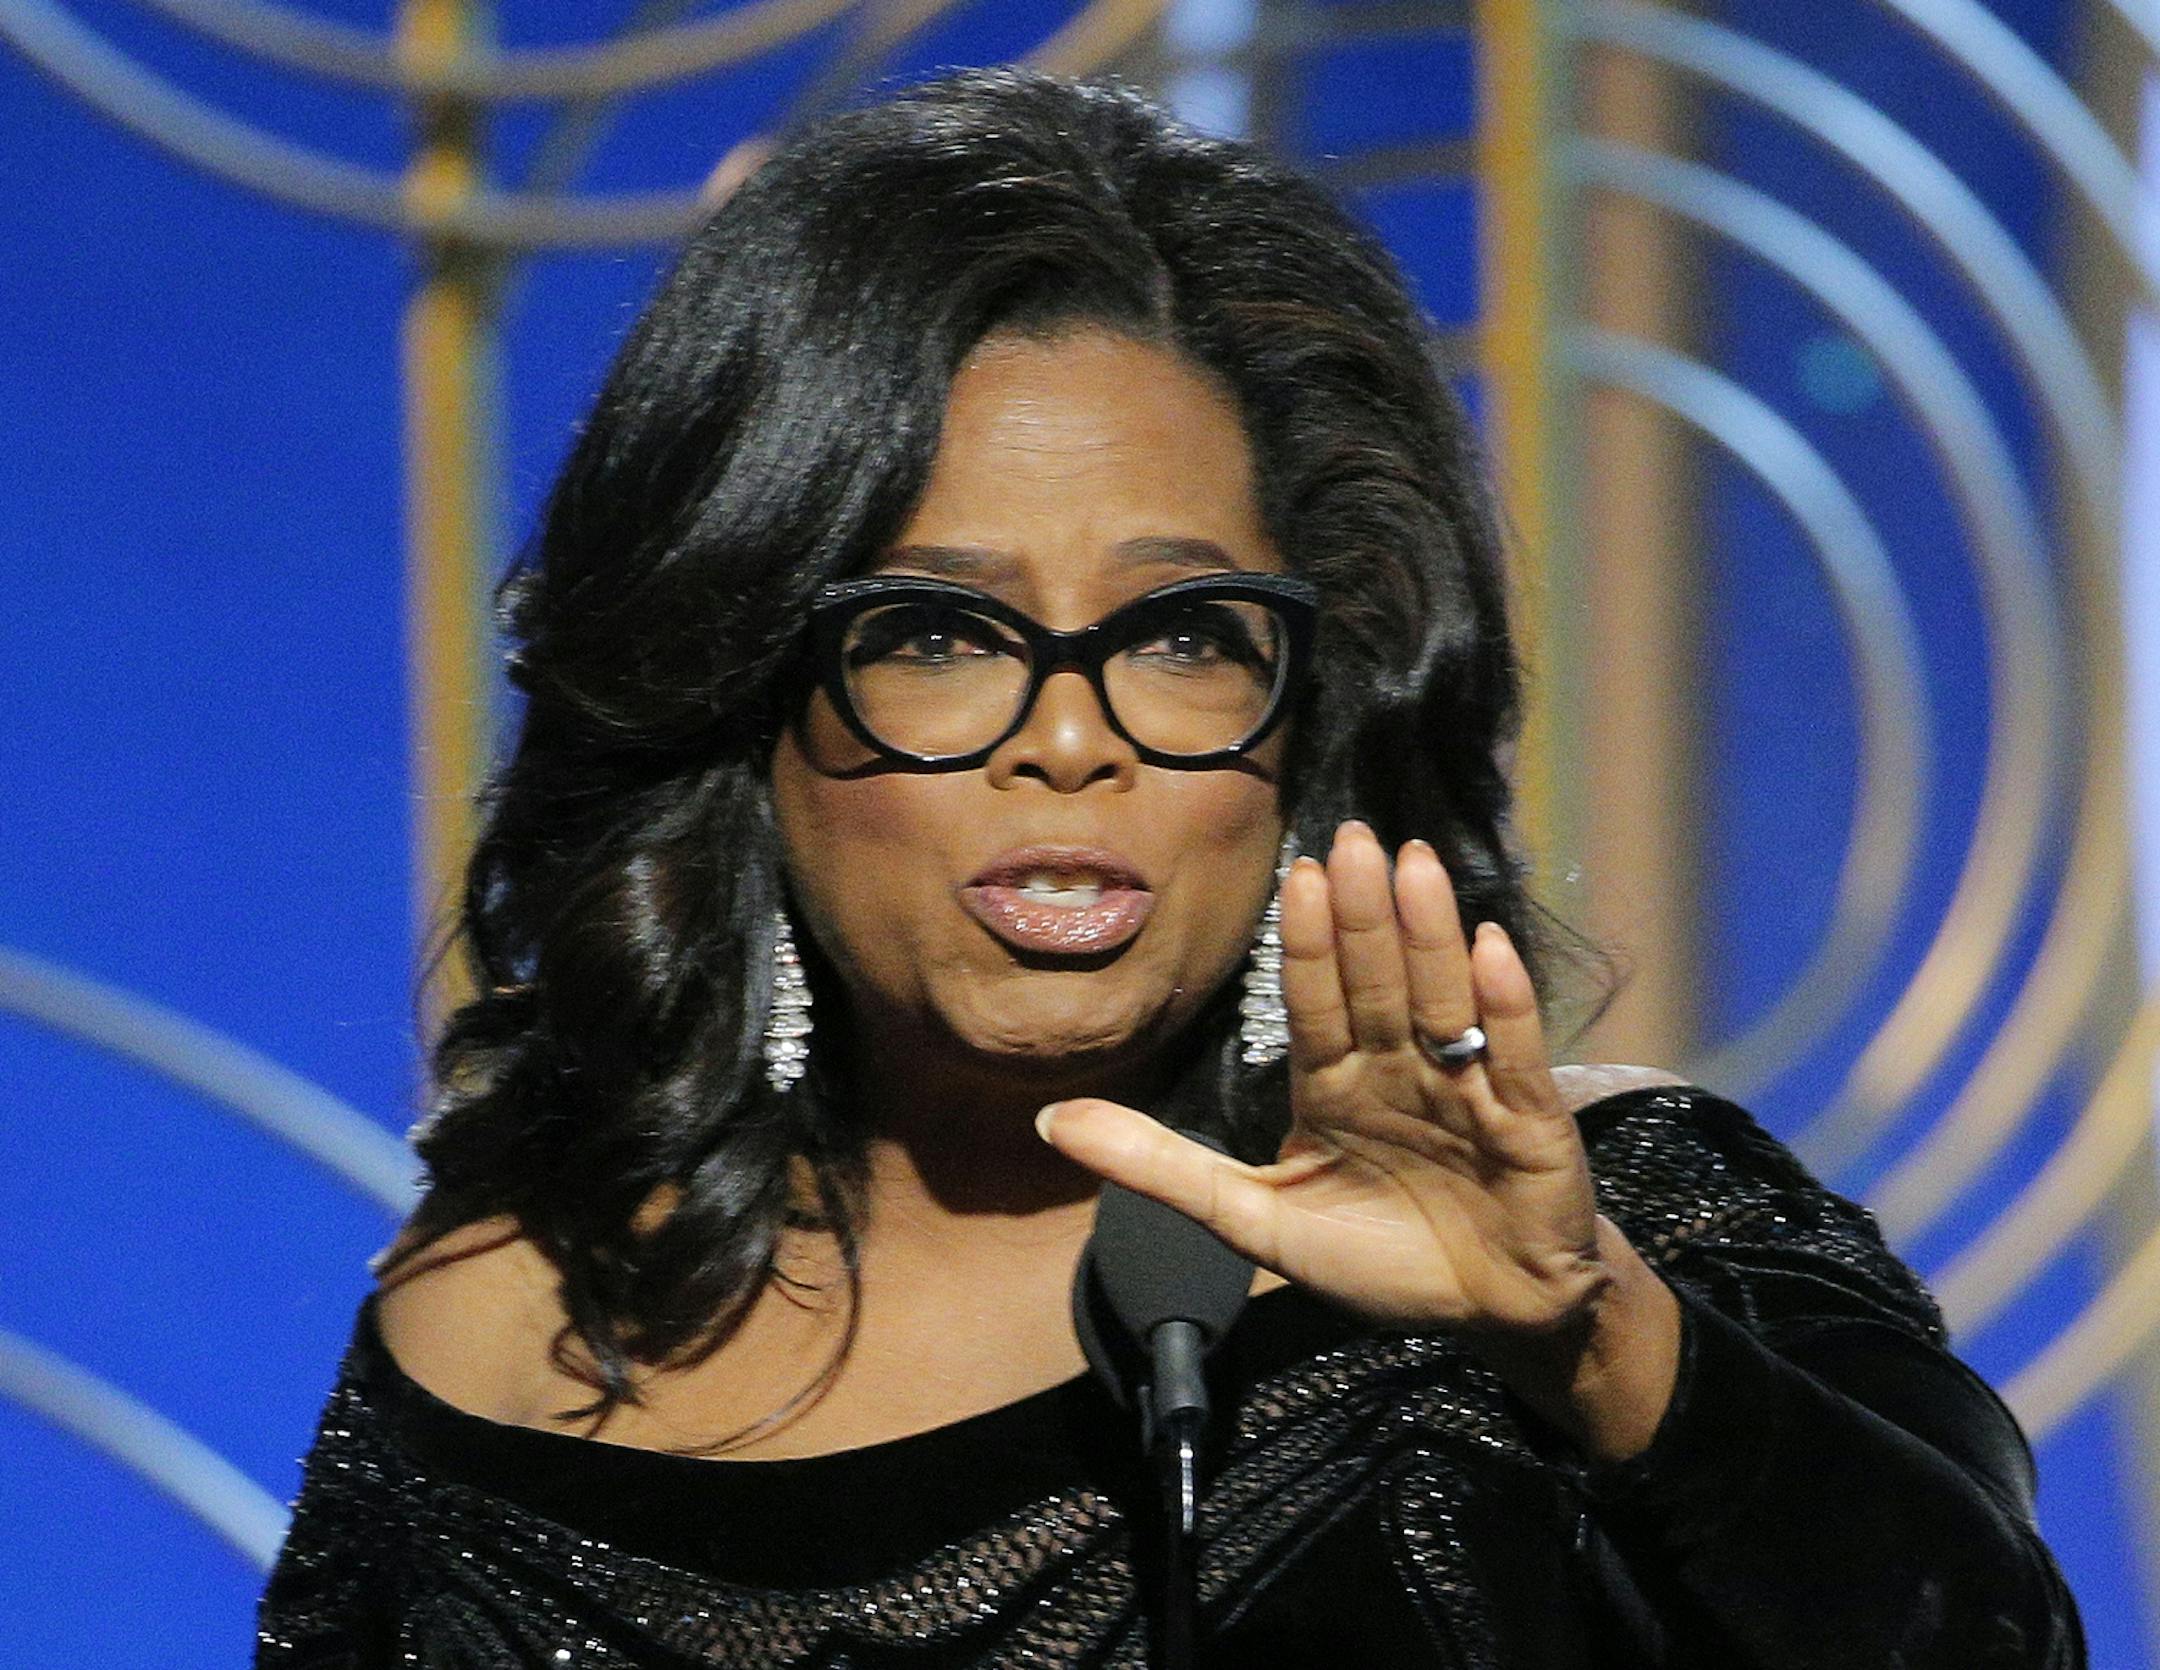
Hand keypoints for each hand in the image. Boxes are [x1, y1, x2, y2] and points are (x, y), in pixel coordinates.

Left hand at [1038, 821, 1679, 1456]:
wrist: (1490, 1317)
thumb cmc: (1377, 1260)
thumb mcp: (1254, 1217)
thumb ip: (1159, 1165)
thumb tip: (1050, 1120)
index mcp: (1337, 1084)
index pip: (1315, 1003)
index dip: (1309, 942)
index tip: (1296, 872)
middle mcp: (1400, 1068)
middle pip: (1377, 983)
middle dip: (1365, 915)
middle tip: (1353, 837)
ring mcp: (1467, 1088)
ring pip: (1442, 999)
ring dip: (1430, 934)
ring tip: (1416, 865)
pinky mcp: (1530, 1121)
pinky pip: (1512, 1054)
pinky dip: (1503, 1004)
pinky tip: (1489, 948)